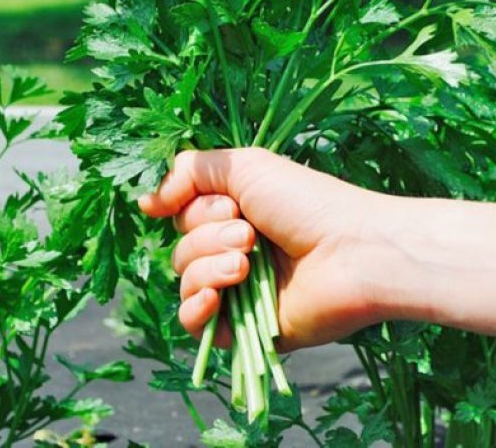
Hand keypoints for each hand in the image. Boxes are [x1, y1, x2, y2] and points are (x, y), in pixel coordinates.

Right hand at [138, 148, 415, 349]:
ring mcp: (240, 292)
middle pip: (181, 249)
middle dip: (208, 238)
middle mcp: (235, 252)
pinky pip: (194, 323)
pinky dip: (196, 308)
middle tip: (250, 235)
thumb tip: (144, 202)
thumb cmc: (307, 203)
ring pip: (185, 281)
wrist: (351, 253)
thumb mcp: (245, 166)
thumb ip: (190, 172)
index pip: (183, 217)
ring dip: (208, 268)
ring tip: (247, 264)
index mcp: (236, 216)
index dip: (197, 211)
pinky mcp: (245, 329)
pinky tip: (214, 298)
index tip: (229, 204)